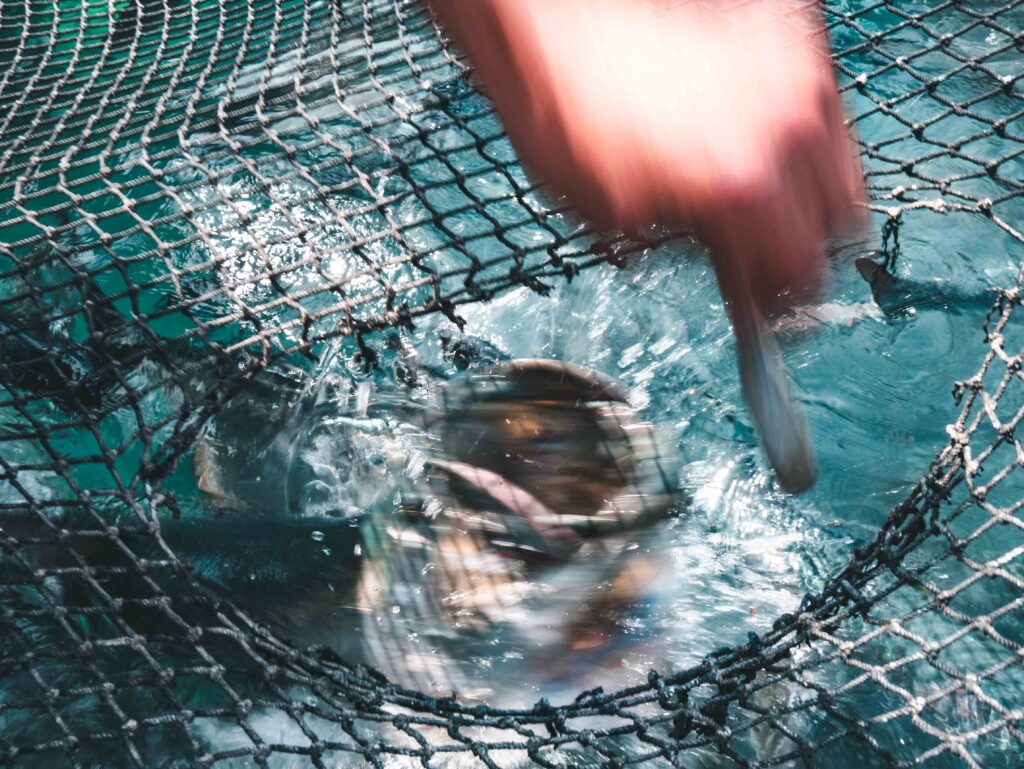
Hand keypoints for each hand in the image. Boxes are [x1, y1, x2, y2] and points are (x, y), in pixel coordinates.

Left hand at [428, 0, 864, 315]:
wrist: (552, 19)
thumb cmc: (563, 111)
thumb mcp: (613, 216)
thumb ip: (690, 248)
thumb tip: (728, 265)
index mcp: (742, 191)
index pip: (801, 277)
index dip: (780, 302)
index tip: (764, 306)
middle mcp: (787, 131)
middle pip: (839, 223)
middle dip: (802, 249)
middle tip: (764, 257)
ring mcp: (797, 75)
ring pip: (841, 161)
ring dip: (807, 192)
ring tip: (760, 198)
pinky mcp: (790, 32)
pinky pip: (818, 103)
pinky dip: (796, 131)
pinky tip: (753, 136)